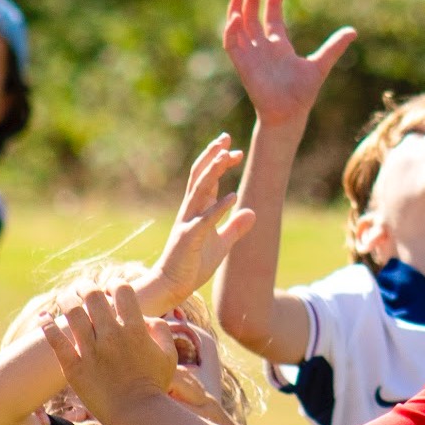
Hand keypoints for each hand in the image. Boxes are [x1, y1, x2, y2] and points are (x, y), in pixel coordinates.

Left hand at [43, 285, 175, 413]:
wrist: (137, 414)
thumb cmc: (155, 385)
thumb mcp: (168, 354)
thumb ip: (161, 329)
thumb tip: (146, 318)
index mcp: (135, 328)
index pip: (121, 290)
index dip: (115, 285)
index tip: (110, 291)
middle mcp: (111, 335)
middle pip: (93, 295)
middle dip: (86, 287)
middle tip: (82, 288)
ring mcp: (91, 351)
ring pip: (72, 312)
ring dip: (67, 299)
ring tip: (65, 297)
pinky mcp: (75, 367)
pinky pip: (57, 342)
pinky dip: (48, 327)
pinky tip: (43, 318)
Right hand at [144, 134, 257, 308]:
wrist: (172, 286)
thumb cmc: (193, 264)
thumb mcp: (221, 244)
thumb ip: (235, 228)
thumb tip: (252, 212)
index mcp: (197, 210)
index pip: (207, 178)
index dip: (219, 162)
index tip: (235, 150)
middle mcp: (190, 211)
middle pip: (199, 176)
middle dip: (212, 156)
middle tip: (225, 138)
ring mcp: (188, 223)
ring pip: (199, 191)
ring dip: (212, 172)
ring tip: (226, 156)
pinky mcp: (189, 239)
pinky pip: (205, 220)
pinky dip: (219, 208)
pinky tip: (232, 197)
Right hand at [220, 0, 355, 125]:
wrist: (290, 112)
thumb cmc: (303, 92)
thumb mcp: (320, 64)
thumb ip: (334, 47)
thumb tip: (354, 31)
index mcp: (280, 46)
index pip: (272, 19)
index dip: (272, 3)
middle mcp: (264, 48)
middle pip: (253, 19)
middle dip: (252, 0)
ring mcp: (252, 55)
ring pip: (239, 28)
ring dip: (237, 10)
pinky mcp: (243, 64)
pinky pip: (232, 44)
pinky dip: (231, 31)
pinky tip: (236, 17)